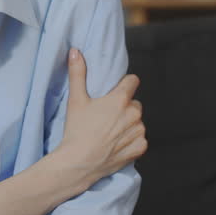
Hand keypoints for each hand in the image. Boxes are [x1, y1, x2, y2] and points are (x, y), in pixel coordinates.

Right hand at [50, 47, 146, 192]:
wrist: (79, 163)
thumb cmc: (77, 131)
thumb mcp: (76, 100)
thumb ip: (78, 73)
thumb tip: (75, 51)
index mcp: (121, 99)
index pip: (133, 81)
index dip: (124, 84)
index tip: (115, 91)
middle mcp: (134, 114)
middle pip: (134, 103)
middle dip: (124, 107)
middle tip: (106, 117)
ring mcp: (139, 131)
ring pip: (137, 121)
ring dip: (128, 124)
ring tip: (109, 132)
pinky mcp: (140, 147)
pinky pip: (140, 139)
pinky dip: (131, 141)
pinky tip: (116, 144)